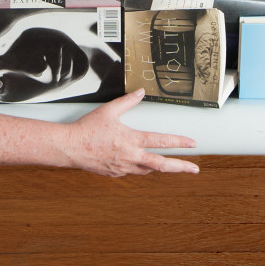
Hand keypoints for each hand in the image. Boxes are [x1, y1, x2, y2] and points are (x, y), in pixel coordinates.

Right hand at [63, 89, 198, 176]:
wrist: (70, 147)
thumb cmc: (87, 128)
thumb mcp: (109, 111)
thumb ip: (127, 101)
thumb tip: (140, 92)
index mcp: (131, 140)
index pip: (161, 141)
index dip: (179, 142)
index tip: (193, 143)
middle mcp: (131, 156)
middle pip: (161, 165)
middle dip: (180, 167)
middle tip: (194, 170)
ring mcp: (123, 167)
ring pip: (148, 171)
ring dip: (160, 167)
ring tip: (170, 165)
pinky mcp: (115, 174)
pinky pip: (132, 172)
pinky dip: (140, 167)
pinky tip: (139, 162)